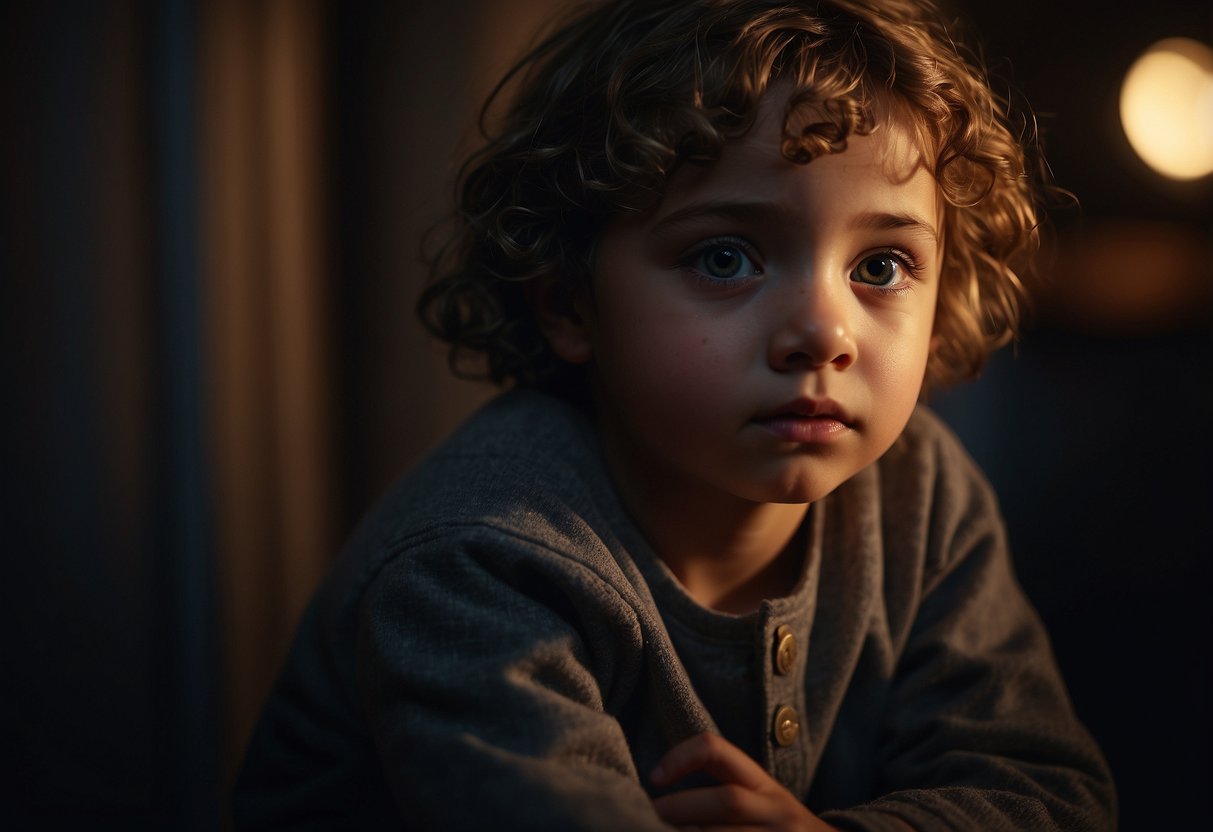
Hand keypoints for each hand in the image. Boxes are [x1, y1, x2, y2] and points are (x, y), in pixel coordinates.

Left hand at [649, 732, 839, 830]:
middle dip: (682, 809)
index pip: (718, 751)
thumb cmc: (778, 830)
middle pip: (727, 800)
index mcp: (763, 786)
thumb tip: (659, 798)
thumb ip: (720, 793)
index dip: (682, 757)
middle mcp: (776, 810)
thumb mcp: (760, 803)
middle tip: (648, 816)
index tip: (655, 777)